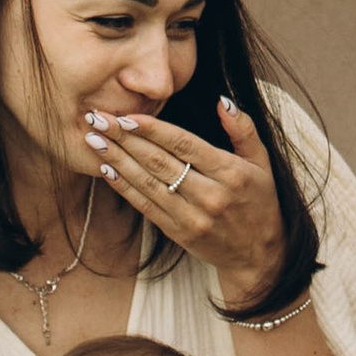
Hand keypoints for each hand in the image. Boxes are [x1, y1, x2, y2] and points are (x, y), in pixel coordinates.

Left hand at [83, 97, 288, 311]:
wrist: (258, 254)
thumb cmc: (260, 201)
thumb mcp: (262, 162)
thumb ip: (243, 129)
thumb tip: (221, 101)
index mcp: (230, 173)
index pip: (184, 144)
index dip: (153, 129)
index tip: (126, 115)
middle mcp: (210, 195)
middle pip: (159, 161)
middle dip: (124, 138)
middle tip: (96, 119)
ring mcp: (192, 217)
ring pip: (148, 183)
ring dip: (117, 160)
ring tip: (93, 140)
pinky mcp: (179, 232)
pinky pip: (146, 206)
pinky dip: (124, 187)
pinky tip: (106, 169)